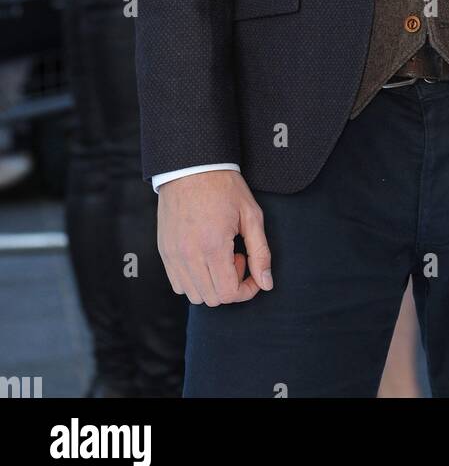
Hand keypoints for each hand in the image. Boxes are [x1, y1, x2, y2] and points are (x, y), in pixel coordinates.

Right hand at [157, 170, 272, 305]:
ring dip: (211, 285)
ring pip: (193, 295)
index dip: (246, 289)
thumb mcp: (251, 215)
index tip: (251, 269)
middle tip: (236, 257)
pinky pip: (177, 284)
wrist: (192, 166)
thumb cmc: (224, 186)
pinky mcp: (164, 251)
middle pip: (212, 299)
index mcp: (213, 246)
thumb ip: (260, 252)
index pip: (228, 294)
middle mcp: (189, 255)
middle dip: (230, 286)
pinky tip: (203, 258)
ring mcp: (173, 255)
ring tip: (219, 256)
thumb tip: (266, 283)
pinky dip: (193, 280)